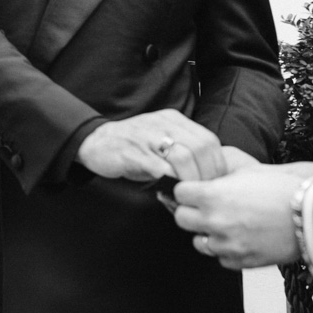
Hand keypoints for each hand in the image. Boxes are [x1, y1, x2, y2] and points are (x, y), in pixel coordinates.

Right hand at [75, 109, 222, 181]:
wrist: (95, 141)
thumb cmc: (134, 147)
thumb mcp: (161, 140)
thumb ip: (184, 150)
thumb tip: (209, 177)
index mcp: (174, 120)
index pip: (209, 140)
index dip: (217, 165)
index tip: (215, 183)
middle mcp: (163, 124)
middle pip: (200, 148)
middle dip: (206, 175)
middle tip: (203, 192)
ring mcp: (147, 137)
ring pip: (183, 158)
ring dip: (189, 180)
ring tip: (187, 193)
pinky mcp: (133, 152)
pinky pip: (159, 168)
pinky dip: (168, 182)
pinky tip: (168, 191)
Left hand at [172, 163, 312, 268]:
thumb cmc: (284, 189)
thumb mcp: (247, 172)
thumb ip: (218, 178)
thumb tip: (200, 181)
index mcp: (212, 196)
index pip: (178, 193)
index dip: (186, 190)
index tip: (193, 191)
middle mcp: (215, 221)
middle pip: (181, 219)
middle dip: (191, 212)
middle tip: (205, 208)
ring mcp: (227, 244)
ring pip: (198, 242)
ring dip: (207, 234)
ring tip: (227, 225)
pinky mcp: (241, 261)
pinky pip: (220, 258)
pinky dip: (226, 250)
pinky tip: (241, 239)